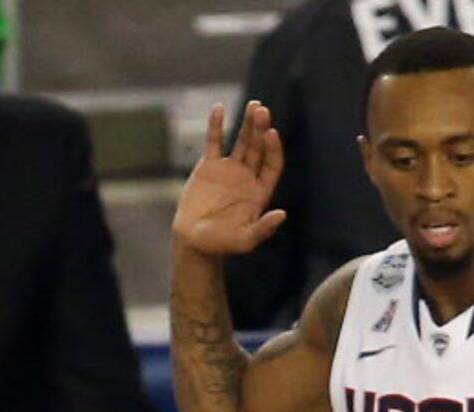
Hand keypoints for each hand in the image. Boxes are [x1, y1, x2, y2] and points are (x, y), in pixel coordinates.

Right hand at [173, 100, 285, 257]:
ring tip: (254, 105)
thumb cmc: (219, 245)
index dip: (273, 149)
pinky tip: (218, 108)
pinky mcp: (209, 166)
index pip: (271, 164)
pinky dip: (216, 125)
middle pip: (258, 147)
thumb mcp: (243, 241)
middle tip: (261, 111)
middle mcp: (247, 177)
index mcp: (258, 191)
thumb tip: (282, 215)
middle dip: (260, 129)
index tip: (270, 133)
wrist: (192, 242)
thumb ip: (262, 229)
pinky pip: (214, 142)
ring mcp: (228, 169)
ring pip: (242, 140)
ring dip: (247, 123)